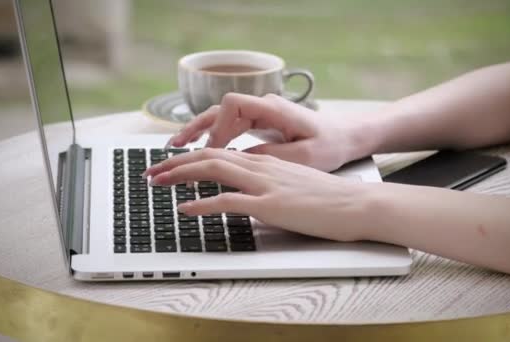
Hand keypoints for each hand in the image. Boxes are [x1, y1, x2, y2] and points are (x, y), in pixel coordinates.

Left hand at [144, 148, 374, 241]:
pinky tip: (185, 209)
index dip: (191, 158)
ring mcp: (265, 184)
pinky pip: (228, 201)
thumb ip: (271, 187)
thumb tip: (251, 198)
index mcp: (267, 162)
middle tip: (152, 172)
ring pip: (213, 170)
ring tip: (157, 183)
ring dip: (180, 176)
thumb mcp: (295, 185)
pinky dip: (202, 204)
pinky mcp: (270, 205)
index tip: (172, 166)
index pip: (221, 153)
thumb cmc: (331, 199)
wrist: (357, 204)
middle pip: (209, 156)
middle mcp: (262, 167)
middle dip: (175, 163)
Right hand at [166, 92, 369, 171]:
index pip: (233, 105)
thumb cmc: (331, 144)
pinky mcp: (262, 123)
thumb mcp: (304, 156)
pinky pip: (231, 127)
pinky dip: (214, 137)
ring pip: (221, 118)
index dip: (217, 126)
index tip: (211, 149)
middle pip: (219, 110)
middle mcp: (263, 106)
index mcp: (274, 108)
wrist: (348, 137)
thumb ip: (269, 157)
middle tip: (173, 149)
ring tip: (176, 148)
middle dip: (195, 130)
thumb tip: (237, 161)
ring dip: (199, 133)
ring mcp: (261, 113)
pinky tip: (202, 151)